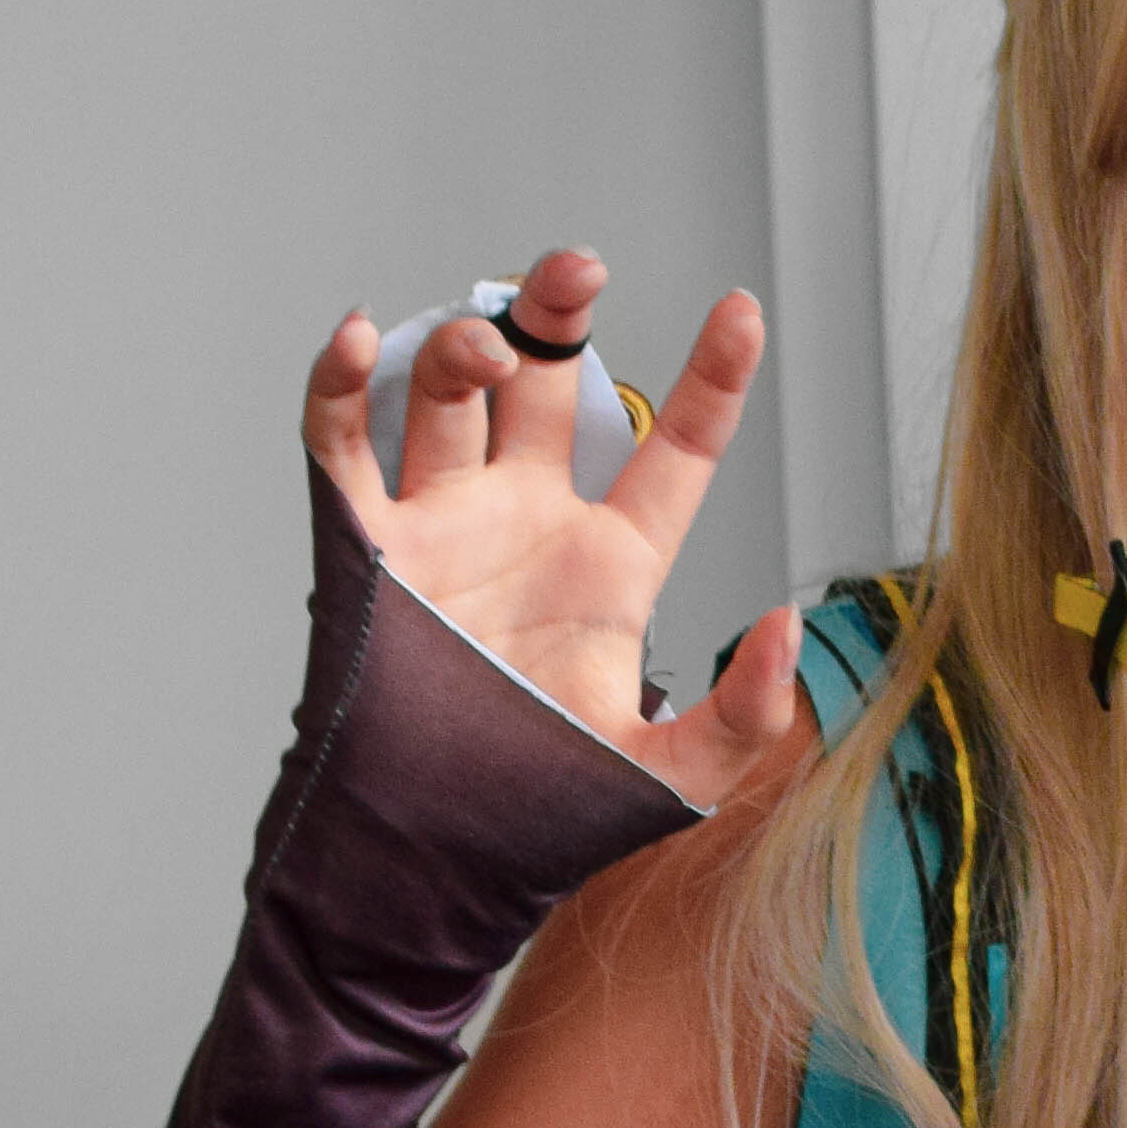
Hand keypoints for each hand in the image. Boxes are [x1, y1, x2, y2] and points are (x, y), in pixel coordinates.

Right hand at [299, 245, 804, 813]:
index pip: (674, 450)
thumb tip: (785, 626)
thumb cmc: (545, 817)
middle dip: (559, 315)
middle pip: (548, 386)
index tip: (744, 311)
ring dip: (468, 345)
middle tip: (580, 270)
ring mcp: (443, 526)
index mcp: (611, 563)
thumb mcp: (670, 778)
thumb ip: (743, 713)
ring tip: (488, 351)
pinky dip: (341, 382)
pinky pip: (342, 442)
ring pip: (450, 393)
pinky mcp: (365, 546)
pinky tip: (363, 337)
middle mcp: (527, 524)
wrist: (427, 857)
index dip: (714, 378)